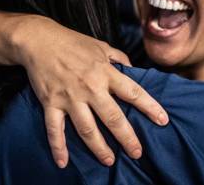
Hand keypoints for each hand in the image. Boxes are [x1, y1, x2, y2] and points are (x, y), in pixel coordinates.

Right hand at [15, 17, 168, 167]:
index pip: (133, 92)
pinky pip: (55, 129)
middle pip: (113, 117)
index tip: (163, 120)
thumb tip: (133, 70)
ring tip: (109, 161)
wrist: (40, 40)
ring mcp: (70, 97)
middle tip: (137, 153)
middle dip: (127, 137)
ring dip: (98, 147)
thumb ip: (118, 58)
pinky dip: (58, 147)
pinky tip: (63, 162)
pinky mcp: (51, 103)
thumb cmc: (73, 42)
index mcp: (105, 72)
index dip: (149, 107)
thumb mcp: (101, 46)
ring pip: (87, 128)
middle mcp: (90, 87)